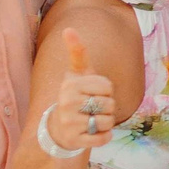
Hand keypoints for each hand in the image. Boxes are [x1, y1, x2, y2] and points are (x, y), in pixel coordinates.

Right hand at [41, 29, 119, 160]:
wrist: (58, 127)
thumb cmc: (74, 96)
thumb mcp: (76, 74)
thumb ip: (77, 52)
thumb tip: (68, 28)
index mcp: (70, 84)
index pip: (107, 86)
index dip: (106, 91)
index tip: (93, 93)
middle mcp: (67, 102)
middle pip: (109, 104)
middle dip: (107, 108)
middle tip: (92, 109)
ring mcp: (69, 122)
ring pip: (107, 121)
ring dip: (106, 123)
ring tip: (91, 120)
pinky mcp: (75, 140)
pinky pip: (103, 138)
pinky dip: (104, 136)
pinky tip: (93, 133)